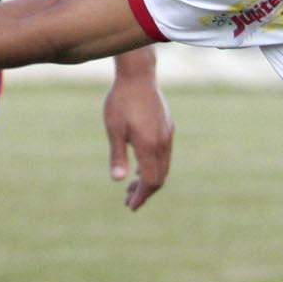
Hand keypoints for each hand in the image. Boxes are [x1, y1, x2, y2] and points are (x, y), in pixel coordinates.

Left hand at [103, 59, 173, 209]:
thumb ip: (118, 156)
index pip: (150, 181)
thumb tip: (118, 180)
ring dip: (149, 179)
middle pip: (159, 177)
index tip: (130, 206)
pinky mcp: (167, 128)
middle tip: (128, 199)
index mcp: (149, 146)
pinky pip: (164, 155)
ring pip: (163, 167)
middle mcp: (162, 143)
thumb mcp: (114, 129)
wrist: (139, 75)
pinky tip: (140, 165)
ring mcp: (166, 135)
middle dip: (145, 191)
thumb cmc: (121, 101)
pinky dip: (153, 166)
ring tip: (132, 184)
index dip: (141, 196)